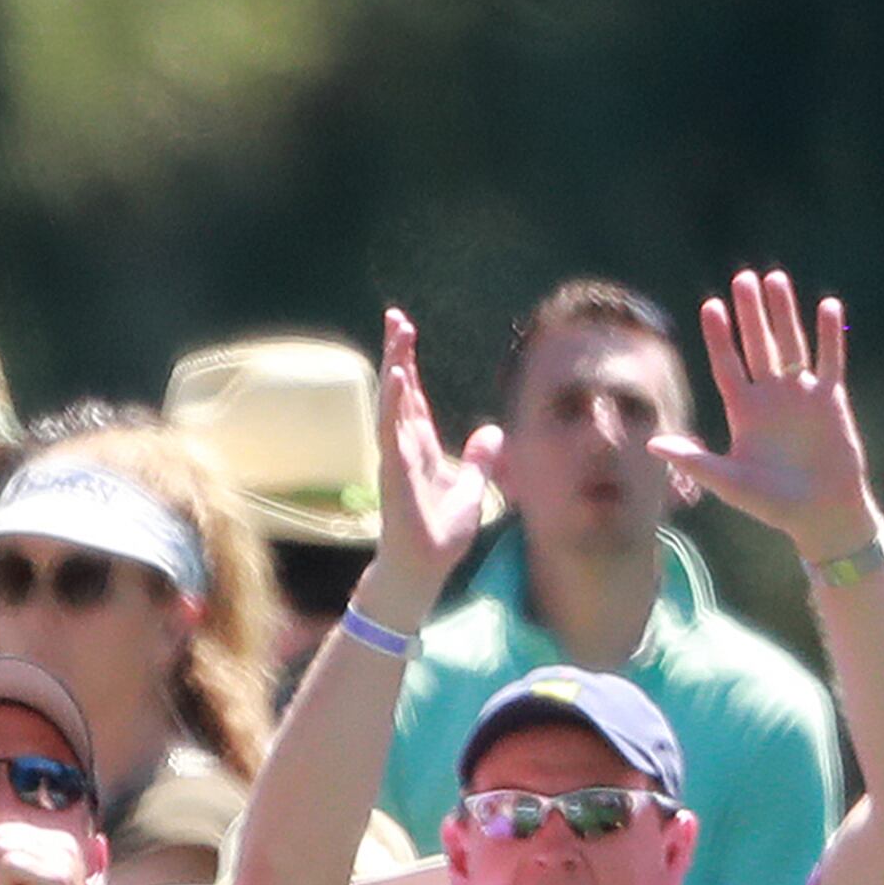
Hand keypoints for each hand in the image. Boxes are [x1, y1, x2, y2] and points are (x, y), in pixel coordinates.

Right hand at [366, 309, 498, 602]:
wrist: (423, 567)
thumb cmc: (439, 534)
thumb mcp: (472, 487)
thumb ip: (479, 459)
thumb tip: (492, 432)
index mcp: (419, 448)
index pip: (412, 397)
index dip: (409, 364)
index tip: (406, 333)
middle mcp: (403, 446)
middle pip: (399, 390)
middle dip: (397, 353)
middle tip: (395, 317)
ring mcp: (396, 456)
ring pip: (392, 402)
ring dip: (394, 366)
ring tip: (397, 332)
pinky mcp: (396, 470)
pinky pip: (392, 430)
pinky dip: (394, 402)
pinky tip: (398, 376)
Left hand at [652, 270, 883, 564]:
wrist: (819, 512)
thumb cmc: (770, 502)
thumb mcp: (727, 481)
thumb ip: (694, 460)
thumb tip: (652, 445)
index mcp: (743, 411)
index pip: (727, 364)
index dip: (719, 336)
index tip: (710, 306)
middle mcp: (770, 396)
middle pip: (758, 344)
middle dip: (750, 312)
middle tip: (742, 277)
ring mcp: (801, 395)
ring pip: (791, 344)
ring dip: (784, 313)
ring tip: (775, 279)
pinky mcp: (832, 399)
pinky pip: (830, 361)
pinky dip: (828, 336)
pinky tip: (826, 307)